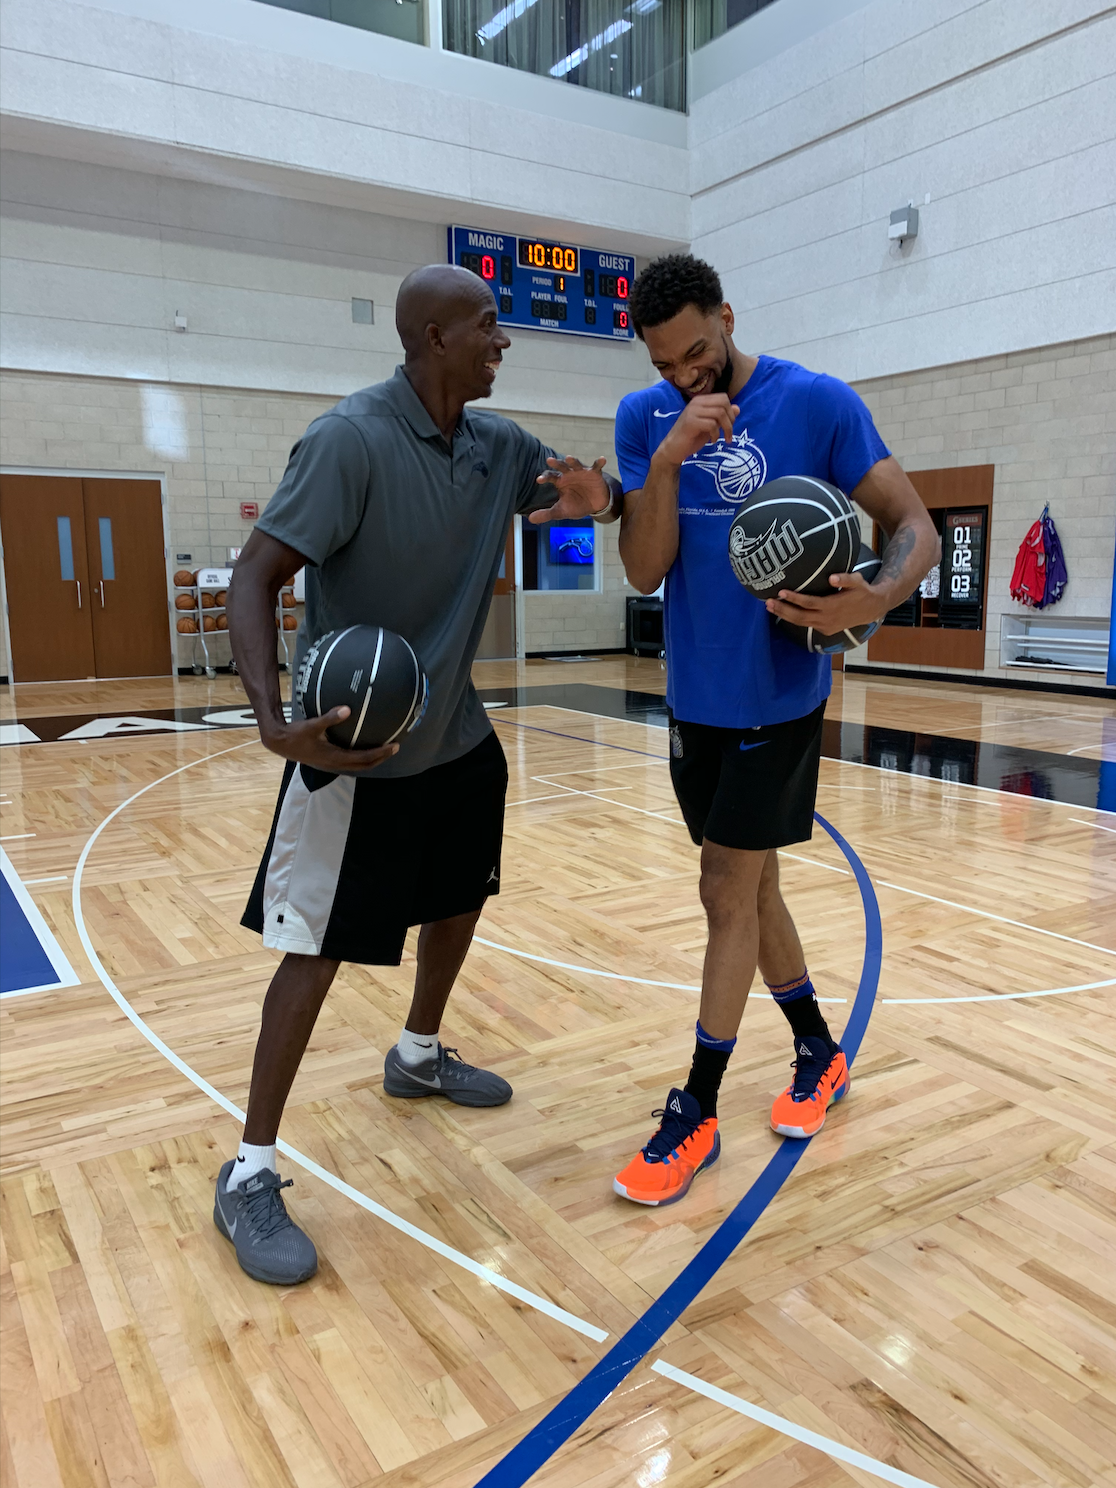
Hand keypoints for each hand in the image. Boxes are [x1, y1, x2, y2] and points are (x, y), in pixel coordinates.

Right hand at [261, 706, 399, 772]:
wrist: (279, 743)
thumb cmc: (295, 734)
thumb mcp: (312, 725)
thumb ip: (330, 718)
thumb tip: (347, 709)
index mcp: (334, 757)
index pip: (364, 758)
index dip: (381, 754)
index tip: (394, 746)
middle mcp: (335, 764)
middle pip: (364, 765)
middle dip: (381, 758)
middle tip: (395, 748)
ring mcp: (331, 764)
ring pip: (357, 766)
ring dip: (372, 759)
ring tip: (384, 749)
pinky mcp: (327, 761)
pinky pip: (350, 762)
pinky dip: (361, 757)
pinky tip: (363, 746)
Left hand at [528, 455, 609, 523]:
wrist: (594, 505)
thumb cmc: (576, 505)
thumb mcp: (561, 511)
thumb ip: (547, 514)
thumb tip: (530, 519)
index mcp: (560, 481)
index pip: (550, 476)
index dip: (545, 477)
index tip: (539, 480)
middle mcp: (570, 474)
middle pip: (561, 466)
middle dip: (556, 463)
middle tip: (549, 460)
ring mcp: (582, 472)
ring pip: (576, 464)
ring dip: (573, 461)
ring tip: (569, 458)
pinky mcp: (595, 474)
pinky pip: (597, 467)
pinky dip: (599, 463)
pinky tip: (602, 459)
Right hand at [655, 395, 738, 467]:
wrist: (673, 449)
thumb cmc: (691, 437)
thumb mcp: (710, 426)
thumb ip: (722, 417)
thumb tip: (737, 408)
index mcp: (701, 401)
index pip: (723, 398)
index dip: (731, 411)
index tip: (730, 425)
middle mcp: (696, 402)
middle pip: (723, 403)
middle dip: (730, 419)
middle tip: (729, 433)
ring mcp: (692, 411)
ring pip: (719, 413)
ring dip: (726, 428)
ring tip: (724, 439)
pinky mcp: (691, 422)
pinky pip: (711, 424)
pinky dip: (716, 434)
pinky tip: (712, 441)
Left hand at [764, 572, 889, 632]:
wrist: (872, 609)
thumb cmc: (862, 591)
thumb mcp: (858, 581)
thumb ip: (845, 579)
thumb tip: (832, 578)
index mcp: (833, 606)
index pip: (809, 603)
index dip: (794, 599)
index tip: (781, 592)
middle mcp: (827, 619)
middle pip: (800, 616)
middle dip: (783, 610)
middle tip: (768, 602)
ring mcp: (826, 626)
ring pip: (801, 623)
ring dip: (785, 615)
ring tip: (770, 607)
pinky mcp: (825, 630)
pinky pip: (806, 625)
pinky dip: (793, 619)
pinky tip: (783, 612)